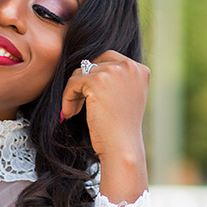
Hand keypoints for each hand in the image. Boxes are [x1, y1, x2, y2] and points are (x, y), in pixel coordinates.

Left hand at [60, 50, 148, 164]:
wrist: (122, 147)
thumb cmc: (121, 129)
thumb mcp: (126, 98)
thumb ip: (117, 80)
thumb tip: (88, 68)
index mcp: (140, 69)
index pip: (108, 59)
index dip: (94, 76)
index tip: (89, 97)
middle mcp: (129, 66)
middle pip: (93, 64)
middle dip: (83, 83)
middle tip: (78, 104)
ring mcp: (113, 71)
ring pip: (80, 72)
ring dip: (74, 92)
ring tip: (73, 111)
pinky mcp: (97, 81)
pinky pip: (73, 82)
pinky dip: (67, 97)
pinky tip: (69, 113)